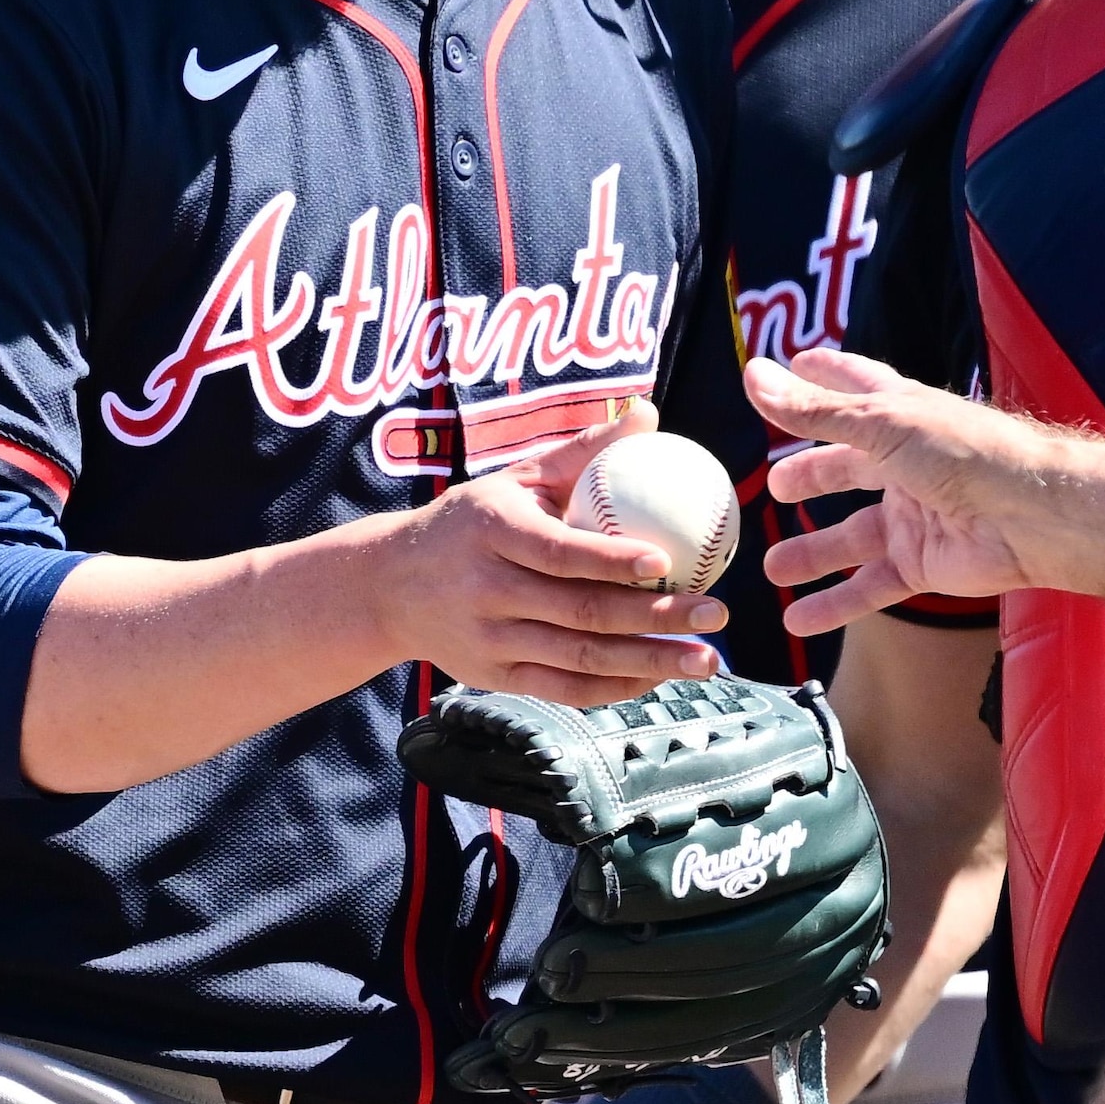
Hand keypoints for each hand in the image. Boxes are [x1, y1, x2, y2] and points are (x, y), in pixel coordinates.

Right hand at [352, 412, 724, 703]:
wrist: (388, 587)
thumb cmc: (470, 523)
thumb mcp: (513, 480)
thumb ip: (581, 452)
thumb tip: (649, 414)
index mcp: (491, 531)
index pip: (558, 551)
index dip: (610, 560)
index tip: (665, 561)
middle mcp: (487, 591)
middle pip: (580, 612)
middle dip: (655, 618)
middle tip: (716, 614)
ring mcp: (489, 641)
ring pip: (579, 659)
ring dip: (649, 663)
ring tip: (706, 660)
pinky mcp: (493, 678)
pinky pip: (564, 689)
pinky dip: (614, 687)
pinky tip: (658, 677)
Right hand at [747, 351, 1033, 632]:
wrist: (1031, 515)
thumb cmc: (966, 453)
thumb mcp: (879, 424)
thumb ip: (813, 410)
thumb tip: (754, 376)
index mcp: (901, 416)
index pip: (856, 389)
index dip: (825, 376)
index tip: (795, 366)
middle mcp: (907, 465)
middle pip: (850, 469)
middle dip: (813, 476)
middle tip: (777, 486)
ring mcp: (915, 517)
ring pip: (853, 537)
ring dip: (813, 553)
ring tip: (773, 567)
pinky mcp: (923, 563)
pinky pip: (871, 586)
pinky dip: (835, 604)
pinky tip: (799, 619)